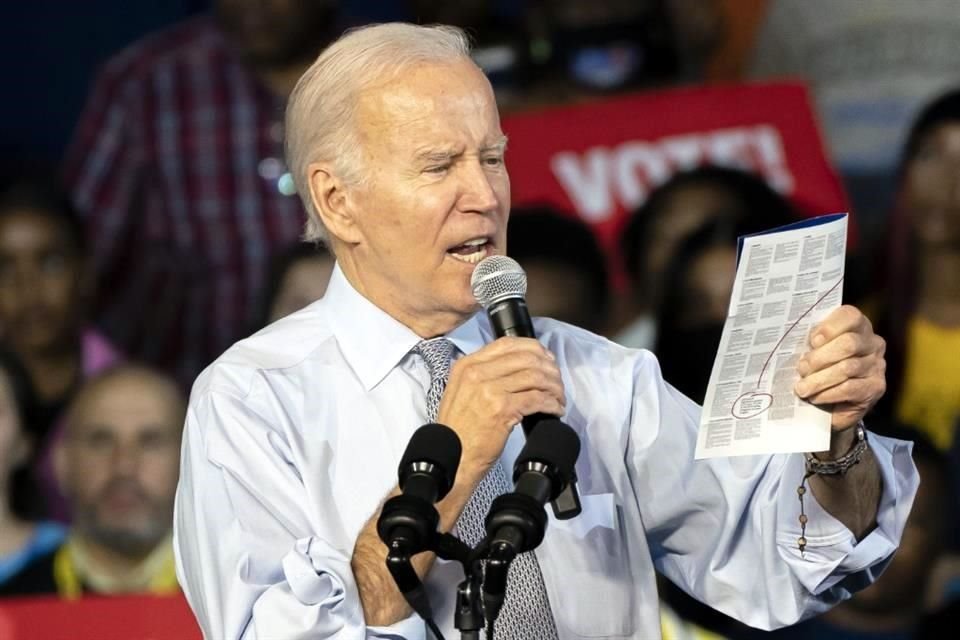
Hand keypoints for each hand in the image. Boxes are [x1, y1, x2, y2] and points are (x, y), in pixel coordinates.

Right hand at [436, 337, 564, 476]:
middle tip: (557, 382)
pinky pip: (537, 398)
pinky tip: (555, 410)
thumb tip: (516, 367)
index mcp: (468, 365)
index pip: (508, 343)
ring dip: (554, 387)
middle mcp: (477, 372)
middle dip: (549, 369)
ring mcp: (489, 389)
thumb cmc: (458, 429)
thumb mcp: (461, 391)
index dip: (534, 349)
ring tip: (558, 398)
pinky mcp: (502, 408)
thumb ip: (482, 374)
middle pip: (526, 357)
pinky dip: (552, 404)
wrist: (451, 456)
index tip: (546, 360)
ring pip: (535, 376)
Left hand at [794, 305, 885, 430]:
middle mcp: (872, 343)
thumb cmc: (820, 370)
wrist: (833, 406)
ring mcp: (877, 366)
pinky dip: (828, 393)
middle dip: (820, 357)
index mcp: (857, 327)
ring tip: (802, 388)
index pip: (850, 316)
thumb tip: (794, 346)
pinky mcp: (876, 388)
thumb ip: (811, 344)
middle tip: (802, 368)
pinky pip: (849, 388)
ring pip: (847, 368)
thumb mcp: (815, 352)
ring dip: (819, 379)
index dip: (829, 328)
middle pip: (848, 343)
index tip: (812, 341)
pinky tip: (815, 397)